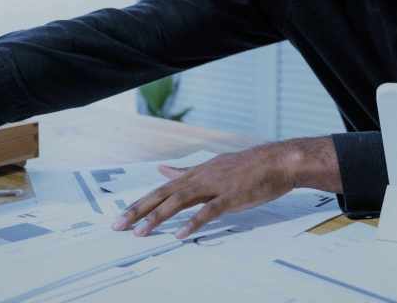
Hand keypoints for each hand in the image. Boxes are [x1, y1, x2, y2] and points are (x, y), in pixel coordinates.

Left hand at [111, 142, 298, 238]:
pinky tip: (180, 234)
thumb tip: (162, 170)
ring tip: (141, 232)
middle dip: (138, 210)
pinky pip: (208, 211)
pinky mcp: (231, 196)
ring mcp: (215, 186)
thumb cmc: (248, 167)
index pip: (161, 189)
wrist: (278, 161)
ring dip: (158, 217)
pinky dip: (192, 222)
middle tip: (118, 225)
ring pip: (179, 202)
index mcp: (195, 173)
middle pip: (163, 194)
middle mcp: (200, 177)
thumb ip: (186, 171)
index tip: (121, 216)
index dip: (140, 203)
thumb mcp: (212, 166)